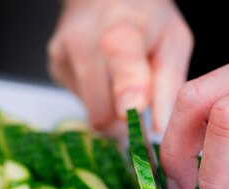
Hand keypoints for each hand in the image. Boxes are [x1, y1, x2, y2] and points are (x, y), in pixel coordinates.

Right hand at [48, 0, 192, 136]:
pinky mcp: (55, 69)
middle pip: (101, 112)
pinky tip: (108, 77)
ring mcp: (63, 56)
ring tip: (124, 82)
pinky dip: (100, 99)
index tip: (132, 112)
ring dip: (113, 110)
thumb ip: (168, 85)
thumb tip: (159, 128)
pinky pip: (82, 104)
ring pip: (91, 113)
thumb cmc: (146, 20)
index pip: (121, 60)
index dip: (128, 90)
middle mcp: (83, 42)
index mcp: (120, 29)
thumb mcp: (173, 43)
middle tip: (143, 111)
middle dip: (125, 122)